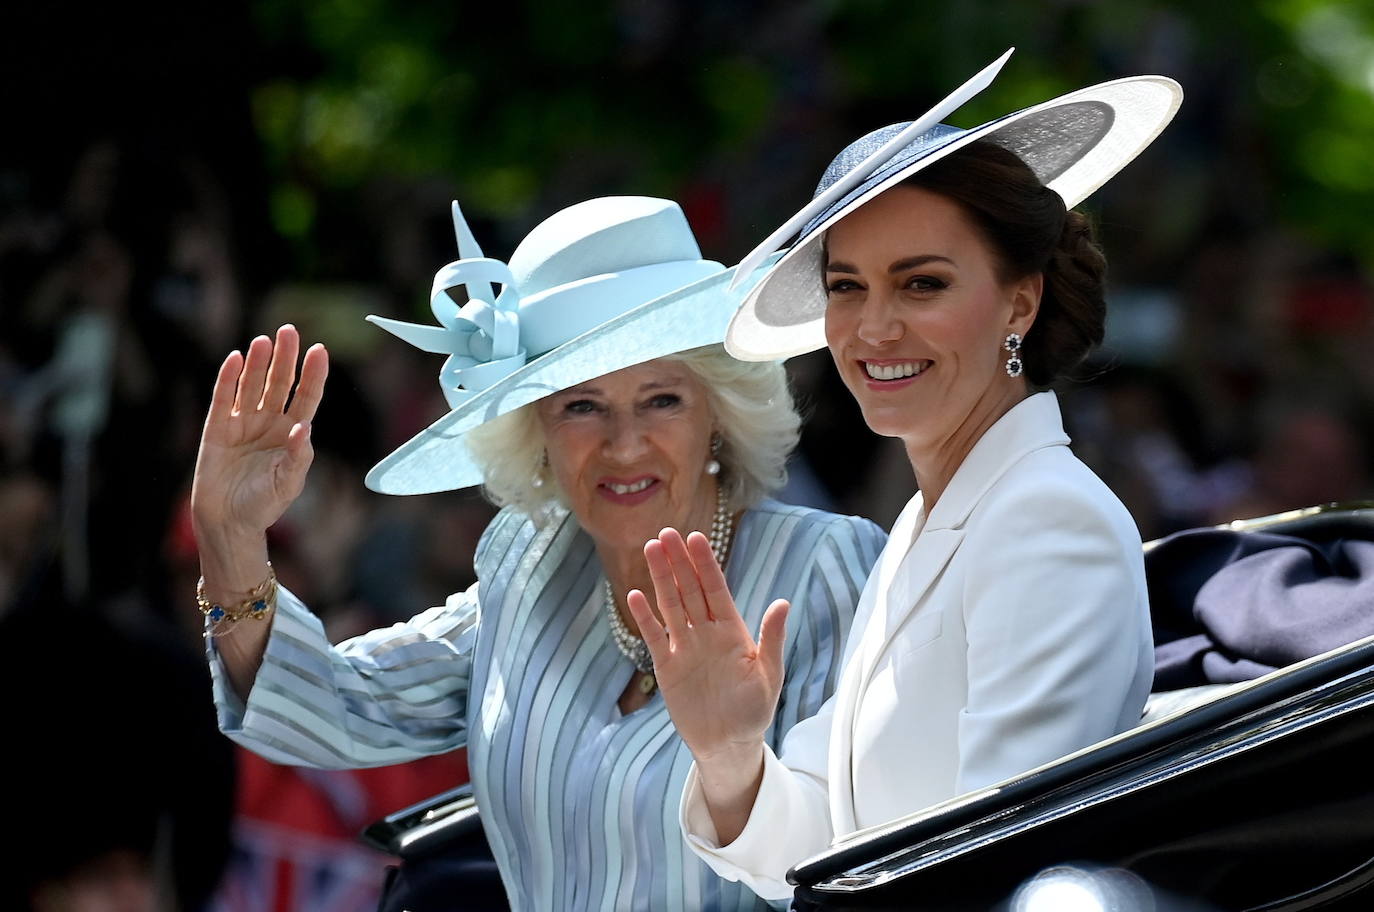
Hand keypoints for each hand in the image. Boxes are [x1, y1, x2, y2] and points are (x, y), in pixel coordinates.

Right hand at [191, 324, 327, 542]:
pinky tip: (236, 359)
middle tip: (289, 331)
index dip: (313, 375)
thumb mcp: (289, 482)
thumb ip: (298, 456)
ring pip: (252, 386)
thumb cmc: (264, 505)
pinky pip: (223, 399)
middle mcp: (269, 423)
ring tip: (265, 340)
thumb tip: (304, 428)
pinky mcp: (217, 429)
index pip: (306, 397)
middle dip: (285, 358)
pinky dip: (228, 379)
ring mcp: (243, 423)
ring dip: (259, 363)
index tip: (320, 350)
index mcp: (291, 434)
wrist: (229, 522)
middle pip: (280, 383)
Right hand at [627, 528, 789, 764]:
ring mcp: (685, 647)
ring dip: (660, 579)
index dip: (705, 564)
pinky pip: (654, 637)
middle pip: (689, 590)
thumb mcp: (769, 676)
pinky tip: (634, 595)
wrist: (728, 743)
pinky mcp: (667, 666)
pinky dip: (644, 618)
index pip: (716, 589)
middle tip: (666, 533)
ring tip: (650, 549)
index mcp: (732, 630)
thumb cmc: (753, 710)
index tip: (696, 538)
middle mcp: (706, 632)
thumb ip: (771, 639)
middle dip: (678, 562)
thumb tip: (782, 603)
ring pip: (670, 605)